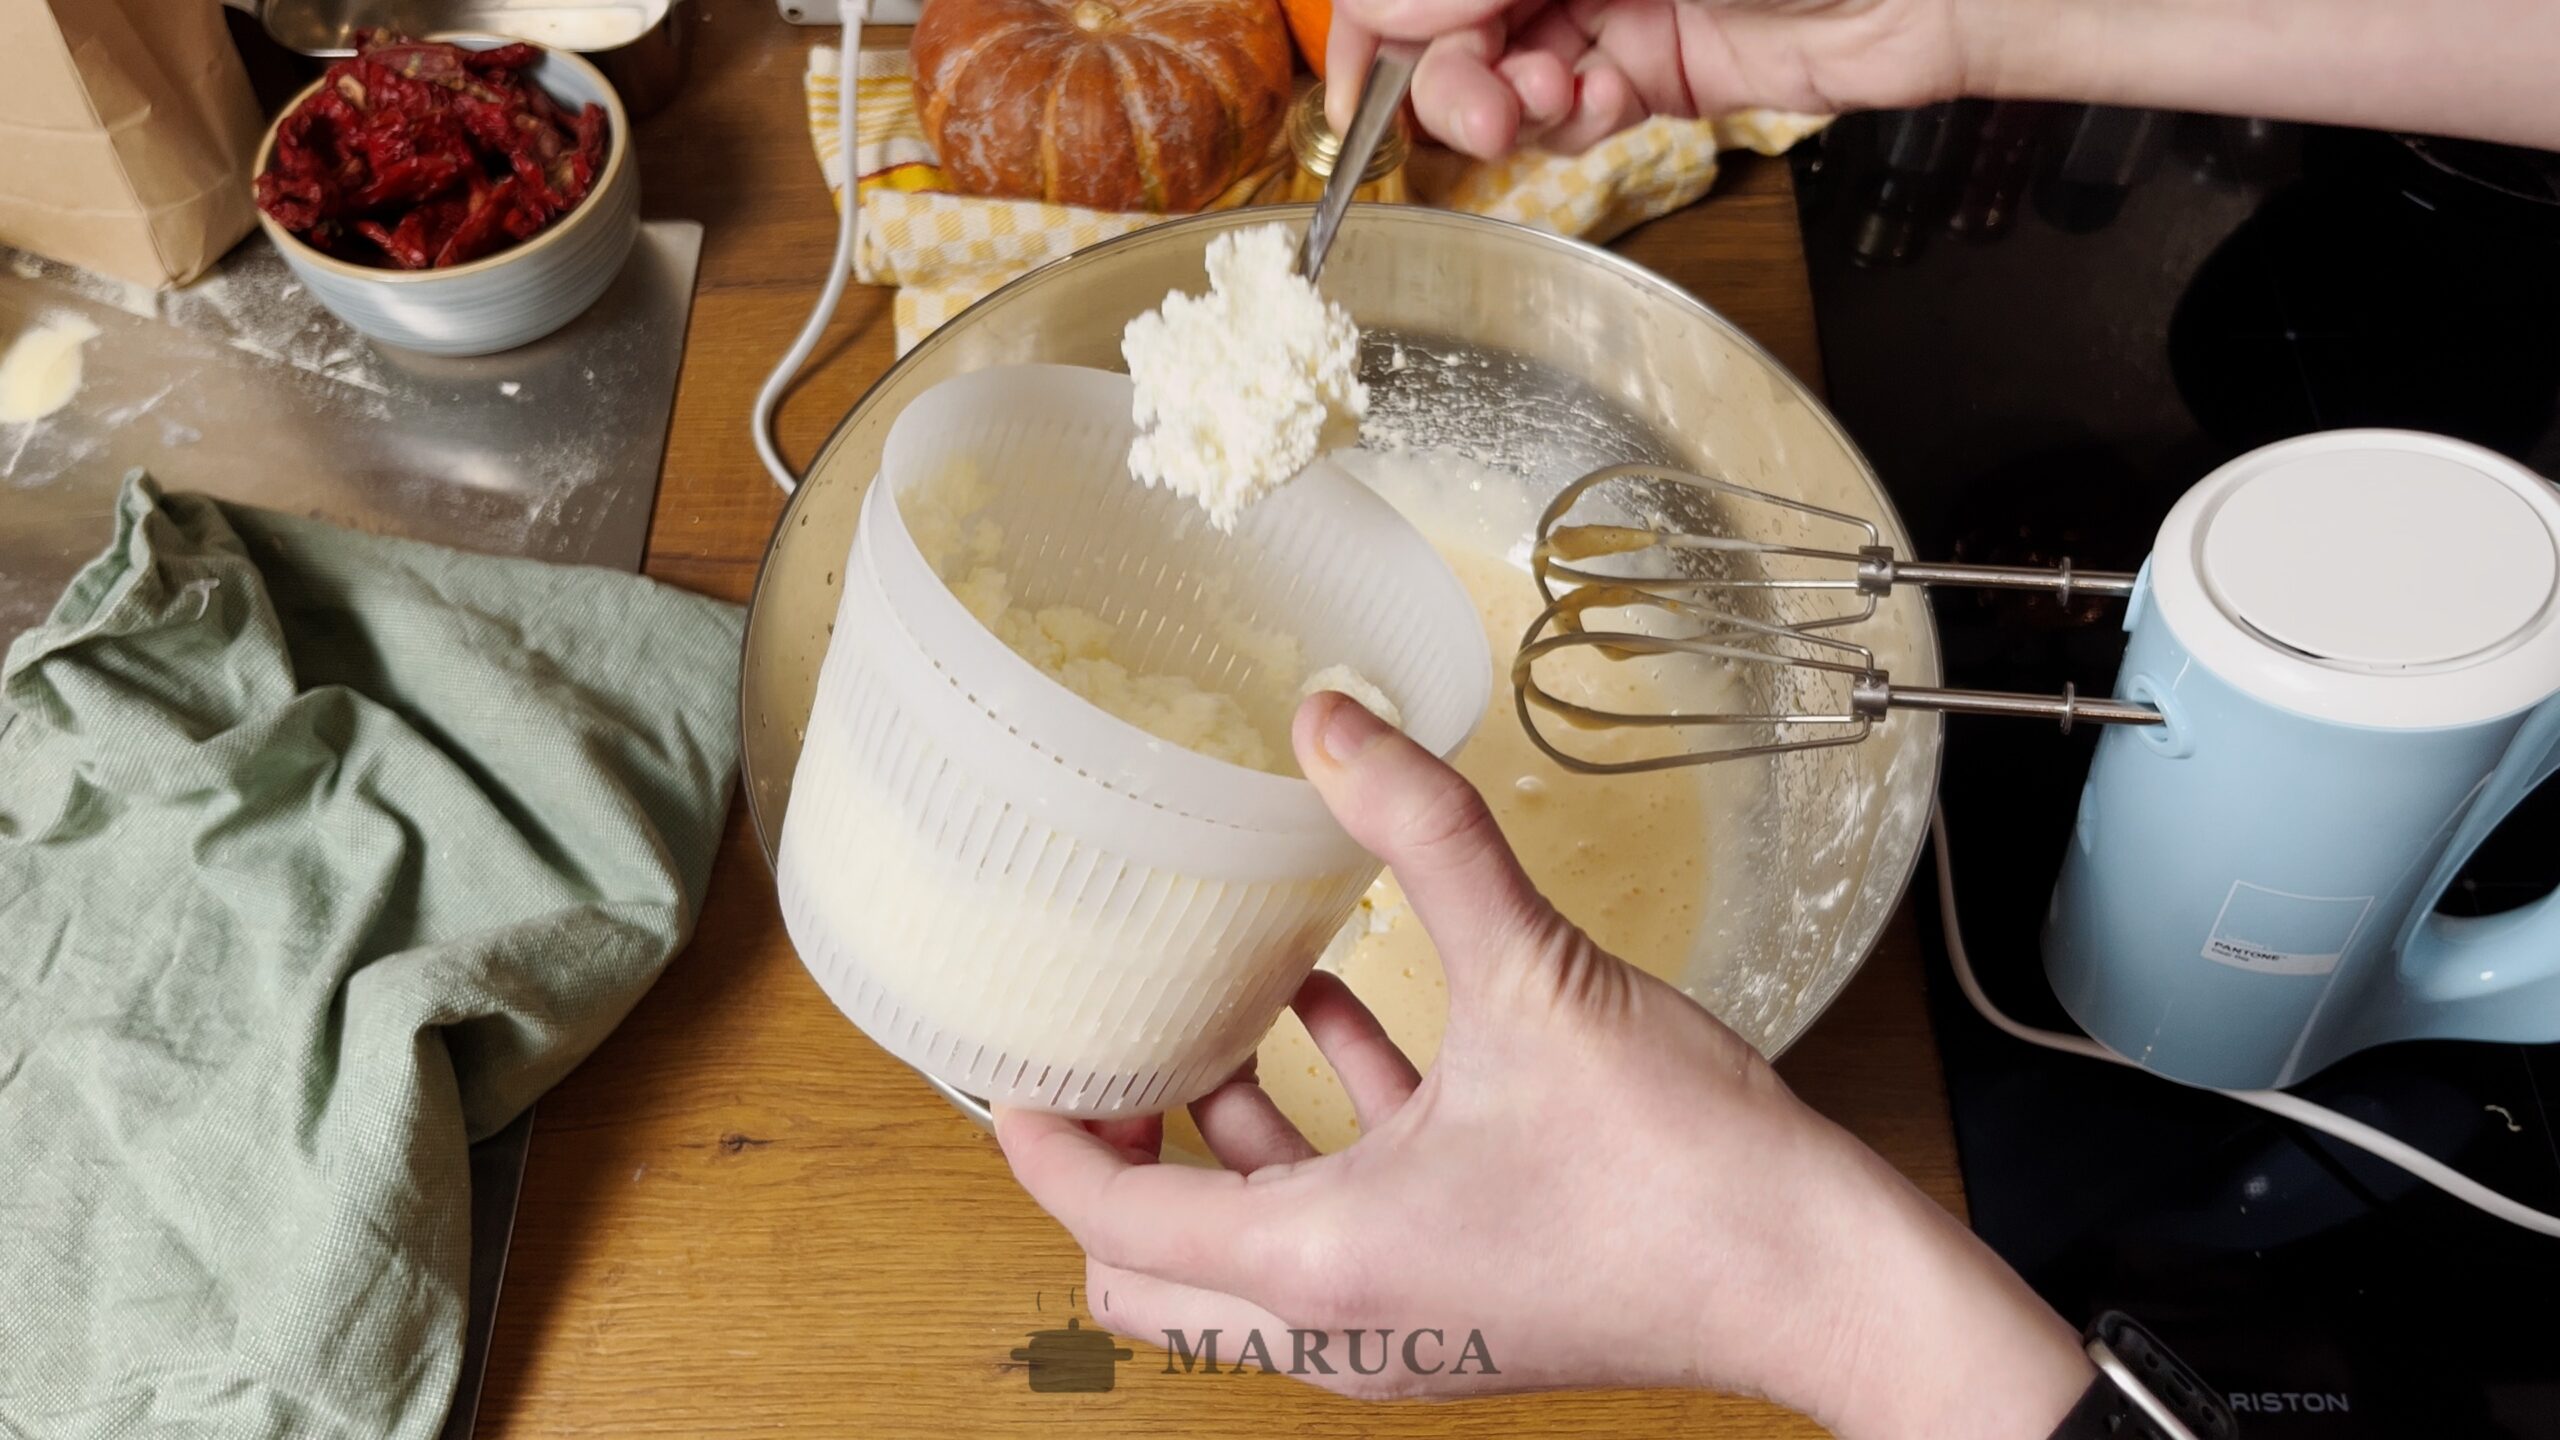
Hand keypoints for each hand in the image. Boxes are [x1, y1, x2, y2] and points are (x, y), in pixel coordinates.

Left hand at [997, 691, 2091, 1433]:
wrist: (1821, 1278)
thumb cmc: (1682, 1174)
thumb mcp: (1533, 977)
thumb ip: (1422, 838)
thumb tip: (1331, 723)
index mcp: (1318, 1267)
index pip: (1109, 1225)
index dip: (1042, 1140)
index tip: (1006, 1070)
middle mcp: (1342, 1321)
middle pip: (1153, 1277)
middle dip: (1115, 1168)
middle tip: (1109, 1061)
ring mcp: (1406, 1320)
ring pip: (1252, 1252)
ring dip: (1225, 1142)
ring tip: (1216, 1015)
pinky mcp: (1468, 1296)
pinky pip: (1350, 1223)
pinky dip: (1326, 1134)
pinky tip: (1349, 1016)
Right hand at [1326, 0, 1975, 156]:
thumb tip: (1388, 4)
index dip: (1374, 20)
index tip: (1357, 81)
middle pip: (1451, 18)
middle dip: (1447, 71)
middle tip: (1479, 107)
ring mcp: (1614, 0)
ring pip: (1505, 71)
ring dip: (1508, 103)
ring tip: (1551, 103)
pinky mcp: (1662, 66)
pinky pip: (1575, 112)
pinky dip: (1571, 122)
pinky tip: (1602, 102)